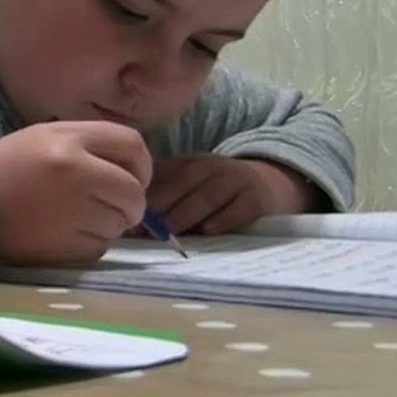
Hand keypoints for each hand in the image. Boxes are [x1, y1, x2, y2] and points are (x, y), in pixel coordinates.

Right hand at [0, 121, 152, 266]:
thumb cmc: (10, 166)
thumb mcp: (48, 137)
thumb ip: (93, 145)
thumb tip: (136, 174)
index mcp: (69, 141)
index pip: (133, 146)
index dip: (141, 165)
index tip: (134, 178)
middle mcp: (76, 174)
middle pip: (133, 192)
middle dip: (131, 203)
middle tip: (114, 206)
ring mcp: (72, 214)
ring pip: (119, 224)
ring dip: (109, 224)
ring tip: (77, 217)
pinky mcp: (66, 247)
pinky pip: (100, 247)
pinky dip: (91, 243)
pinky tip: (64, 233)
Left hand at [147, 154, 317, 235]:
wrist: (267, 184)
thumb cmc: (216, 195)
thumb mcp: (190, 187)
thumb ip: (165, 201)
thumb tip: (132, 228)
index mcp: (187, 163)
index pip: (162, 176)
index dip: (144, 198)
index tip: (128, 218)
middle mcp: (210, 167)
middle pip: (181, 184)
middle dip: (160, 208)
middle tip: (145, 230)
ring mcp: (235, 180)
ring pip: (207, 196)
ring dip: (185, 215)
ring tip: (169, 233)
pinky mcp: (257, 198)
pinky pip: (240, 208)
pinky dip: (223, 219)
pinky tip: (208, 231)